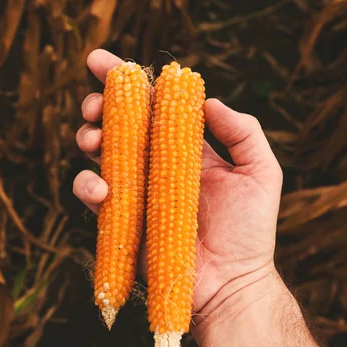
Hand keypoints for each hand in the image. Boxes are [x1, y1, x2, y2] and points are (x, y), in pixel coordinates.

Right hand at [73, 49, 282, 338]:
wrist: (230, 284)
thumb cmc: (249, 231)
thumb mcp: (259, 173)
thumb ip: (243, 131)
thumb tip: (207, 100)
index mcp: (182, 145)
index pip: (150, 104)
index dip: (124, 80)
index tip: (100, 62)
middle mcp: (154, 163)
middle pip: (117, 123)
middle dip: (99, 106)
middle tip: (95, 105)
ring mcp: (134, 189)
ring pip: (98, 153)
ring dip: (87, 138)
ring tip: (92, 139)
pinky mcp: (118, 218)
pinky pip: (92, 195)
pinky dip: (87, 185)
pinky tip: (103, 189)